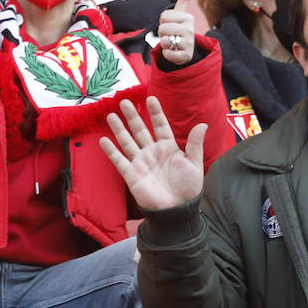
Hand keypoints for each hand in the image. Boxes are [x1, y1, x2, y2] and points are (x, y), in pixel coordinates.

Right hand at [99, 96, 206, 210]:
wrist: (177, 210)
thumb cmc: (188, 188)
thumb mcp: (194, 164)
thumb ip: (195, 144)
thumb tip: (203, 124)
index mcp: (169, 147)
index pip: (160, 126)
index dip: (156, 113)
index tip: (151, 98)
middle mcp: (153, 152)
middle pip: (140, 130)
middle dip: (133, 116)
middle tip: (125, 101)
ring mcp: (141, 162)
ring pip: (127, 142)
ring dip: (119, 129)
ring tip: (111, 115)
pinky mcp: (132, 174)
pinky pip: (119, 160)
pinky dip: (111, 151)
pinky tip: (104, 140)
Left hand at [157, 0, 195, 65]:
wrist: (186, 49)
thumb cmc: (180, 29)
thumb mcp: (181, 15)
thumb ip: (184, 0)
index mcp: (188, 18)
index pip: (164, 16)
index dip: (163, 21)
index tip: (171, 24)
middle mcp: (190, 30)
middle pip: (163, 29)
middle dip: (163, 33)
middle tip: (170, 35)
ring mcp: (188, 44)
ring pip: (165, 41)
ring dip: (165, 43)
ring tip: (172, 43)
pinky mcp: (185, 56)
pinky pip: (168, 54)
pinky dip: (167, 54)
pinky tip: (173, 52)